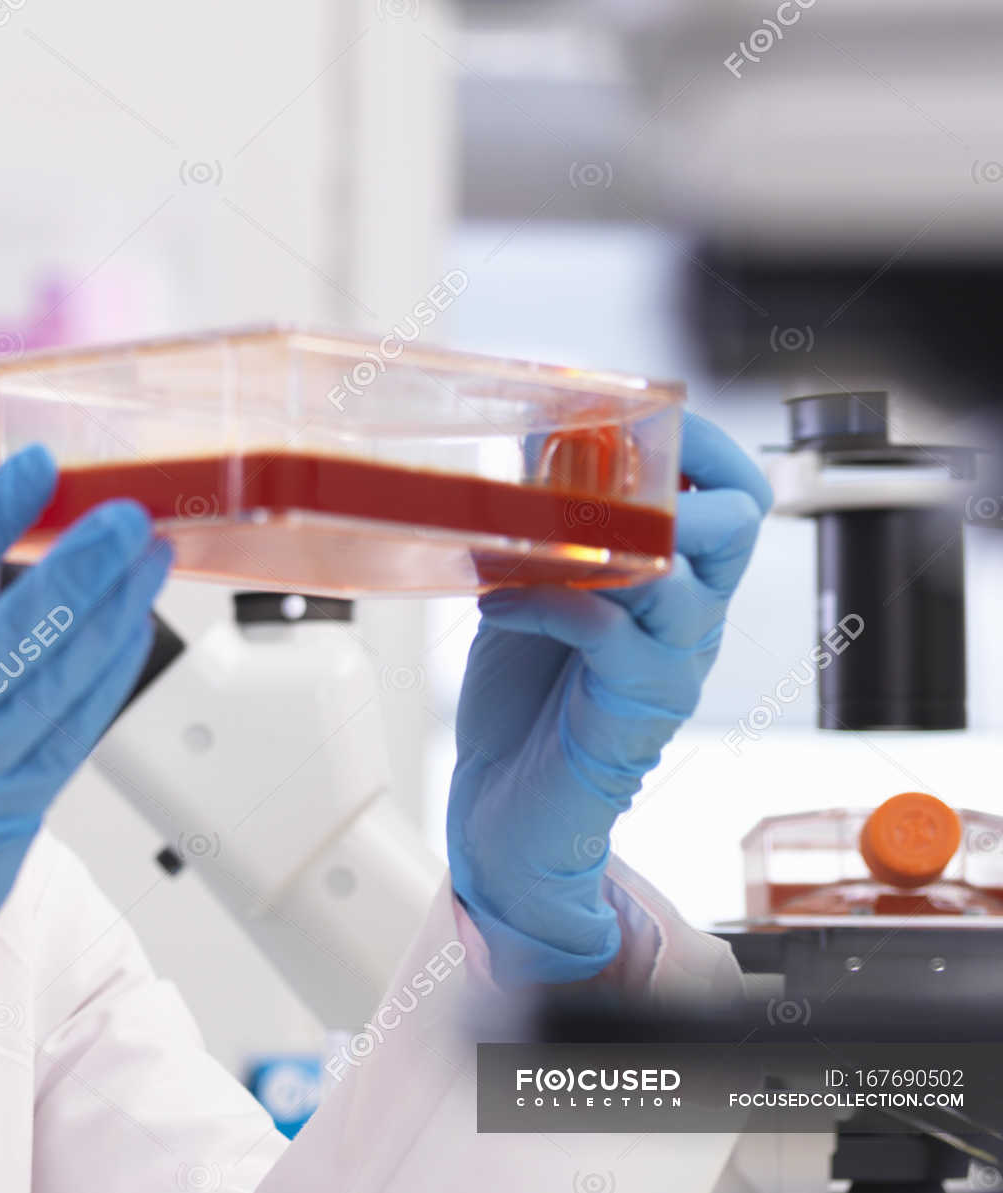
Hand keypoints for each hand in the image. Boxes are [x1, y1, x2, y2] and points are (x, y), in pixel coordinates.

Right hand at [0, 444, 172, 1059]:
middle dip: (82, 569)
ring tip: (150, 560)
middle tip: (126, 518)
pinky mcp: (14, 821)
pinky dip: (108, 679)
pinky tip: (131, 631)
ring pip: (59, 686)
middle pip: (16, 637)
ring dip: (115, 615)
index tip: (36, 470)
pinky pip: (74, 737)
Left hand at [446, 412, 772, 987]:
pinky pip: (604, 629)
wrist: (505, 816)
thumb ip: (546, 527)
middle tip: (595, 474)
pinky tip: (495, 598)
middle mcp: (690, 623)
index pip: (735, 493)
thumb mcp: (535, 589)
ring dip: (598, 537)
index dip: (698, 442)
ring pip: (680, 577)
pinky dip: (543, 596)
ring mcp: (668, 668)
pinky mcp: (630, 713)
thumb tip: (530, 439)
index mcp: (679, 584)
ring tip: (527, 535)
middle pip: (736, 524)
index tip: (634, 415)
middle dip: (672, 479)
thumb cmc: (523, 704)